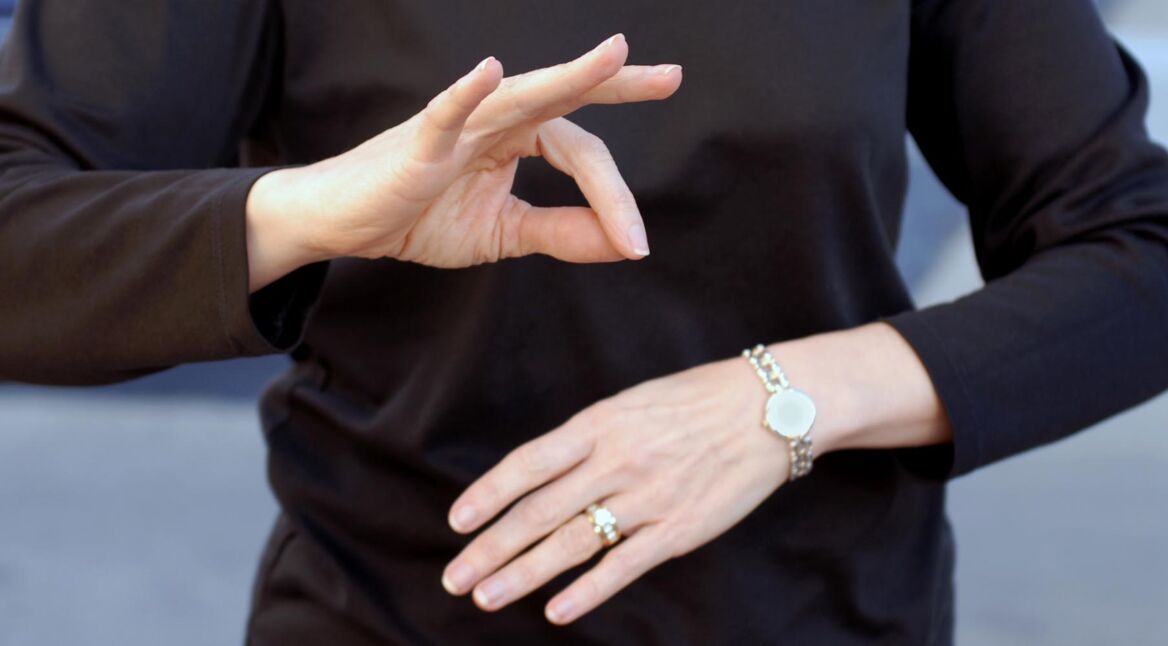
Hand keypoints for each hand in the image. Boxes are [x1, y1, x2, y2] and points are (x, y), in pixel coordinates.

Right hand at [246, 34, 681, 289]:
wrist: (347, 224)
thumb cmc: (419, 216)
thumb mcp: (504, 233)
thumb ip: (562, 232)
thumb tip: (626, 244)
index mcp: (517, 138)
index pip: (581, 153)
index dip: (613, 198)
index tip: (638, 244)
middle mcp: (495, 121)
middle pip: (563, 99)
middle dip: (616, 85)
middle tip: (670, 76)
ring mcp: (458, 126)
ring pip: (519, 96)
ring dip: (566, 77)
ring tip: (614, 56)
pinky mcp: (418, 143)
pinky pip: (445, 114)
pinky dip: (464, 94)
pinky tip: (488, 71)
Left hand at [439, 353, 793, 624]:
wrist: (770, 408)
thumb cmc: (695, 401)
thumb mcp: (631, 404)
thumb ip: (587, 440)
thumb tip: (539, 476)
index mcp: (600, 423)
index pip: (529, 463)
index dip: (489, 494)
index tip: (457, 521)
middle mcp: (617, 460)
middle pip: (540, 511)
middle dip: (492, 547)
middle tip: (456, 576)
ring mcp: (648, 497)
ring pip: (572, 542)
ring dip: (524, 574)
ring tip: (486, 598)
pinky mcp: (679, 529)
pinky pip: (624, 565)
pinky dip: (588, 591)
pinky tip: (556, 611)